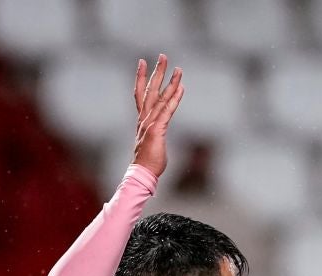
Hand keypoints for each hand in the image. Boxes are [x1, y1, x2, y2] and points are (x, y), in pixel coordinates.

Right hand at [132, 55, 183, 177]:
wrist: (142, 173)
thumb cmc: (148, 163)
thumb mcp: (153, 145)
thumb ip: (156, 136)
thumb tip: (158, 140)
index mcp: (142, 121)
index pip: (140, 94)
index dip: (141, 78)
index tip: (142, 63)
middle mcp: (144, 118)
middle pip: (150, 90)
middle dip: (156, 72)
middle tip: (162, 56)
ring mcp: (150, 123)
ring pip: (161, 97)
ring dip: (170, 82)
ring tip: (178, 68)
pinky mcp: (157, 129)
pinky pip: (168, 110)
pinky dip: (174, 98)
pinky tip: (181, 88)